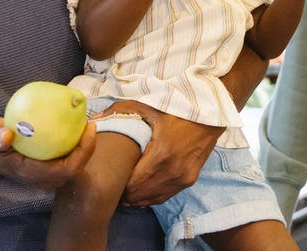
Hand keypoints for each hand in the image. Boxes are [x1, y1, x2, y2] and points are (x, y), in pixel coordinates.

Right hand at [0, 117, 95, 189]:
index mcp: (33, 173)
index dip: (83, 152)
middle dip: (88, 148)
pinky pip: (68, 159)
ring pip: (75, 164)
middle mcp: (44, 178)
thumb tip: (5, 136)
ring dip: (84, 147)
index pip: (67, 169)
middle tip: (89, 123)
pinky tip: (76, 126)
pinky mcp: (49, 169)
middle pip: (76, 168)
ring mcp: (48, 175)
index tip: (87, 129)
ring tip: (86, 124)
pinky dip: (76, 145)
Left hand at [99, 100, 222, 205]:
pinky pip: (165, 196)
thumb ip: (121, 112)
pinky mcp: (189, 180)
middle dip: (125, 193)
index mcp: (162, 155)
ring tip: (123, 191)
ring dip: (137, 198)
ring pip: (153, 199)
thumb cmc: (178, 109)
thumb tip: (95, 120)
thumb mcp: (149, 106)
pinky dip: (151, 196)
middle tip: (112, 186)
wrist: (210, 115)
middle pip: (141, 195)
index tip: (108, 178)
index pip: (133, 183)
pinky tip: (140, 191)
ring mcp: (183, 179)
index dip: (119, 185)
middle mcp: (173, 172)